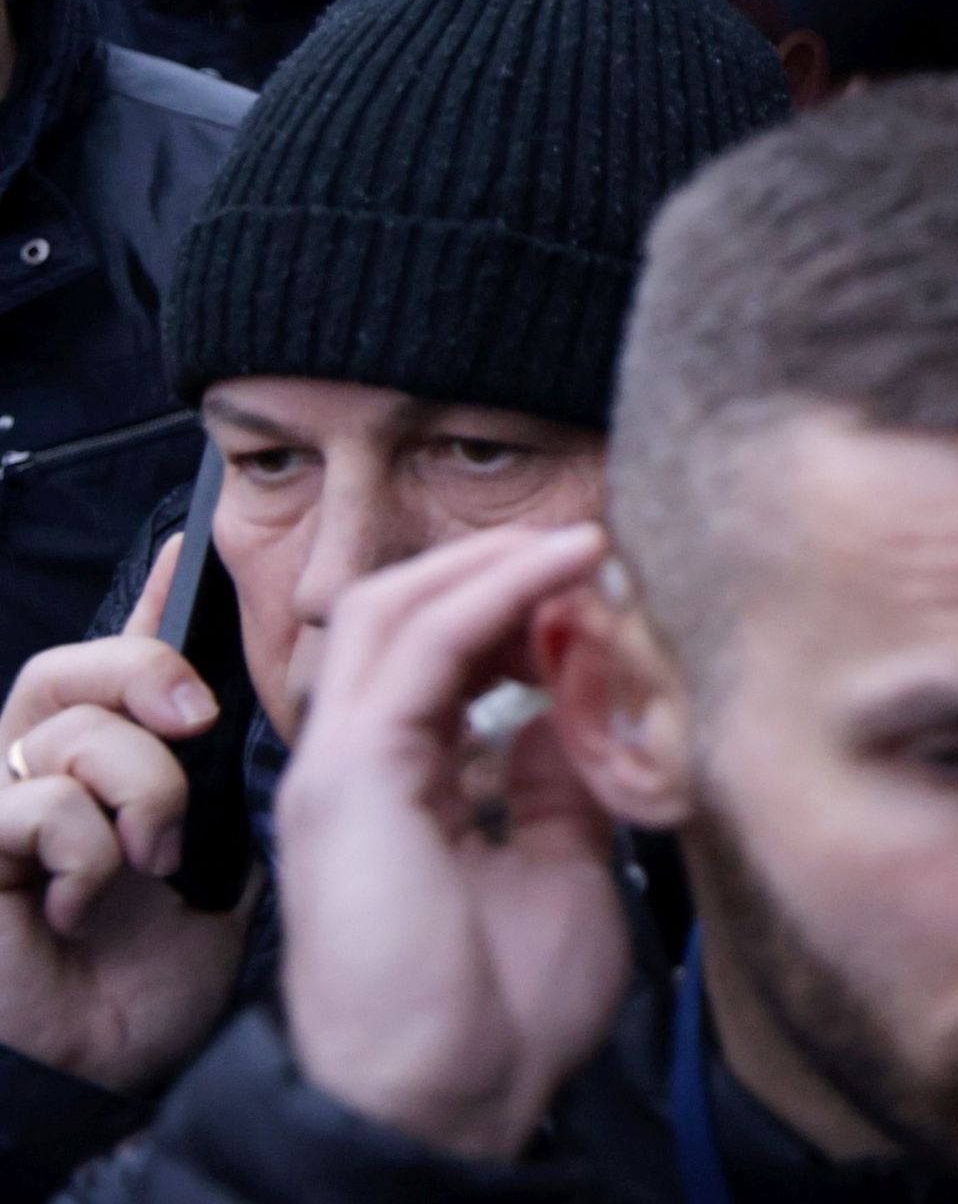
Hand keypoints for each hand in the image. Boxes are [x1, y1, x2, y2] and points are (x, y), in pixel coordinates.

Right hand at [0, 543, 253, 1091]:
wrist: (109, 1063)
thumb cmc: (160, 966)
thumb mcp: (221, 846)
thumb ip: (230, 771)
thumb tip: (272, 698)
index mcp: (105, 759)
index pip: (119, 655)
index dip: (151, 600)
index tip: (187, 546)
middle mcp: (37, 771)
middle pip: (74, 666)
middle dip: (146, 672)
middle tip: (198, 717)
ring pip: (68, 733)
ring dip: (136, 793)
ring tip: (155, 863)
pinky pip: (33, 806)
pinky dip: (84, 854)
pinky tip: (85, 905)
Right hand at [277, 524, 627, 1162]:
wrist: (447, 1103)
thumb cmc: (501, 1019)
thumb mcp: (562, 871)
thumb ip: (561, 787)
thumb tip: (584, 710)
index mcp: (400, 790)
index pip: (442, 658)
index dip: (521, 609)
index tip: (609, 588)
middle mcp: (359, 766)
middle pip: (413, 617)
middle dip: (503, 569)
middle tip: (598, 549)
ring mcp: (344, 766)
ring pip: (402, 609)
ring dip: (499, 563)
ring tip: (587, 544)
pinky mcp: (350, 774)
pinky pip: (422, 643)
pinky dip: (495, 589)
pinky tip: (565, 568)